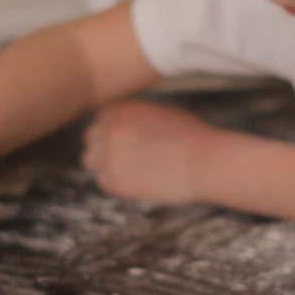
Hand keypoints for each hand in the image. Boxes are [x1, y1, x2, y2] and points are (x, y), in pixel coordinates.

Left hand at [81, 101, 215, 203]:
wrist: (204, 163)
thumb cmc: (192, 137)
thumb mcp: (162, 111)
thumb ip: (137, 115)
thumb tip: (127, 122)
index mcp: (122, 111)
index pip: (102, 118)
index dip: (112, 128)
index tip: (126, 138)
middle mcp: (110, 130)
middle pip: (91, 137)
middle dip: (104, 145)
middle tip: (125, 155)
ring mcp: (109, 157)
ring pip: (90, 160)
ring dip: (104, 164)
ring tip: (129, 169)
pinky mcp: (114, 182)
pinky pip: (103, 181)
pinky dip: (115, 183)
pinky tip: (137, 181)